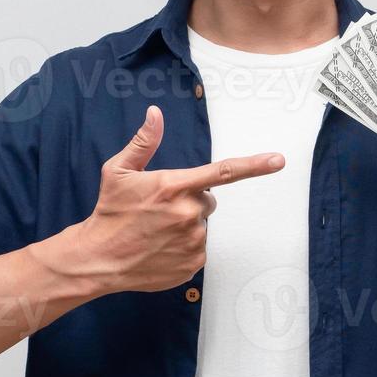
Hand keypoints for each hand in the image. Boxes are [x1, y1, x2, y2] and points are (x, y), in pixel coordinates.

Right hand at [65, 105, 284, 294]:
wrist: (98, 258)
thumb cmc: (109, 211)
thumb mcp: (119, 171)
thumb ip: (144, 142)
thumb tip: (155, 113)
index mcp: (174, 186)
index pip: (224, 172)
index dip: (255, 165)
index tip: (278, 160)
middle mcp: (188, 213)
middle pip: (207, 200)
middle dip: (190, 201)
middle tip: (160, 209)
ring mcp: (193, 241)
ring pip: (201, 224)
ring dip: (185, 224)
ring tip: (156, 230)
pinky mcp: (192, 263)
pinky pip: (198, 248)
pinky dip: (183, 246)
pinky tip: (160, 246)